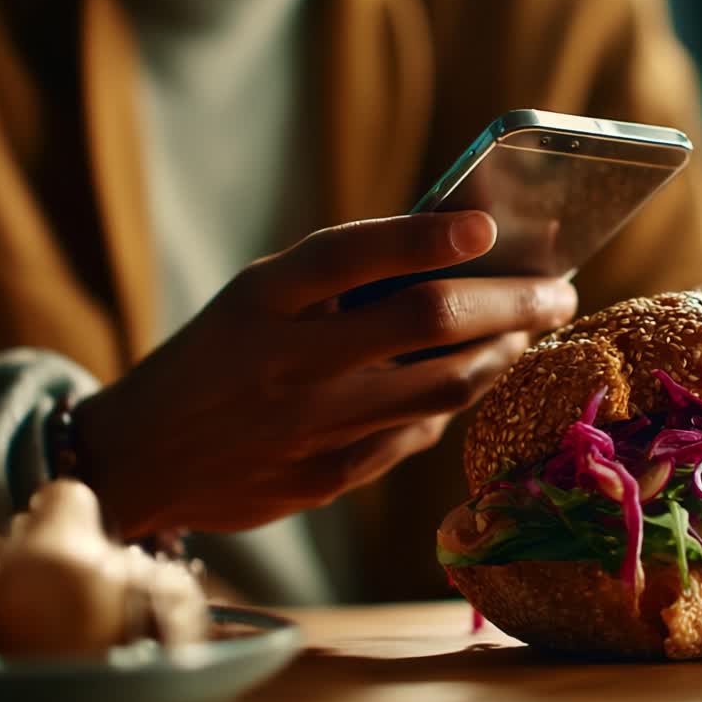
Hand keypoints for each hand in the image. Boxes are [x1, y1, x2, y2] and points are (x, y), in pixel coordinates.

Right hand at [74, 212, 576, 537]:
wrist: (142, 458)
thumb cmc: (217, 357)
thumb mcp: (255, 298)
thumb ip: (337, 280)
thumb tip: (456, 259)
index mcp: (264, 298)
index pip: (352, 253)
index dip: (423, 236)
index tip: (487, 224)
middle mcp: (292, 360)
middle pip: (428, 323)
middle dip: (512, 301)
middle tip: (560, 288)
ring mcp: (314, 426)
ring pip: (445, 386)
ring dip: (504, 353)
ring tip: (532, 328)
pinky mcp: (330, 477)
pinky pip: (419, 434)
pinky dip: (458, 401)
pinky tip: (478, 377)